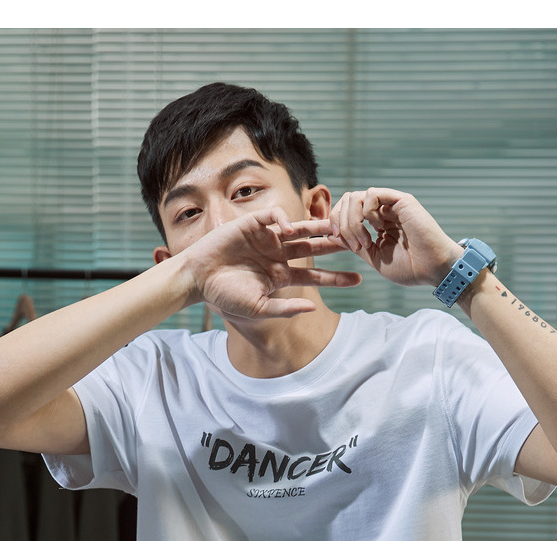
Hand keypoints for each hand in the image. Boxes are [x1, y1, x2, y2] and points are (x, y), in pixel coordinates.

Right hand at [180, 207, 361, 319]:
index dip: (336, 278)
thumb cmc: (225, 296)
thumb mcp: (258, 308)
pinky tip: (287, 229)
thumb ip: (285, 308)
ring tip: (335, 226)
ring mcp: (267, 239)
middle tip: (356, 244)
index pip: (315, 276)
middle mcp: (278, 255)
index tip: (358, 281)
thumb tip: (312, 309)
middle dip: (334, 246)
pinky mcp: (253, 224)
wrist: (198, 279)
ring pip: (299, 230)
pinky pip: (275, 216)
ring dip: (317, 227)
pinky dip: (283, 219)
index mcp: (281, 276)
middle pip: (313, 249)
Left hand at [329, 188, 460, 287]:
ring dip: (352, 221)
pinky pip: (372, 193)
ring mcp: (391, 205)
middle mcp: (382, 212)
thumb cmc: (410, 268)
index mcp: (376, 224)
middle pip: (347, 201)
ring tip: (363, 242)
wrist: (433, 270)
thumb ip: (354, 244)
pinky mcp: (401, 201)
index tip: (338, 241)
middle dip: (340, 221)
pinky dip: (366, 211)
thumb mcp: (373, 258)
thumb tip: (331, 232)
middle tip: (351, 244)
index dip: (335, 223)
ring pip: (356, 197)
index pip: (345, 211)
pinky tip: (375, 229)